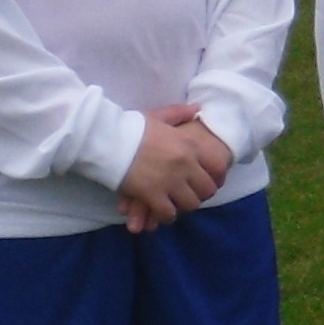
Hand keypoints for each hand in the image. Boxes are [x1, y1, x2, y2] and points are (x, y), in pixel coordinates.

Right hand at [113, 108, 229, 232]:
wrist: (106, 139)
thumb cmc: (130, 127)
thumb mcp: (158, 116)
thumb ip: (180, 114)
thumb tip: (198, 108)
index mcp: (189, 144)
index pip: (218, 166)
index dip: (215, 176)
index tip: (208, 180)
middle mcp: (185, 164)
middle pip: (207, 188)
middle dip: (200, 194)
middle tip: (190, 195)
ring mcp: (170, 180)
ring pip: (191, 203)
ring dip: (184, 206)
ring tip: (177, 204)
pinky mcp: (152, 194)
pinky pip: (168, 213)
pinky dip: (167, 216)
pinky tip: (162, 213)